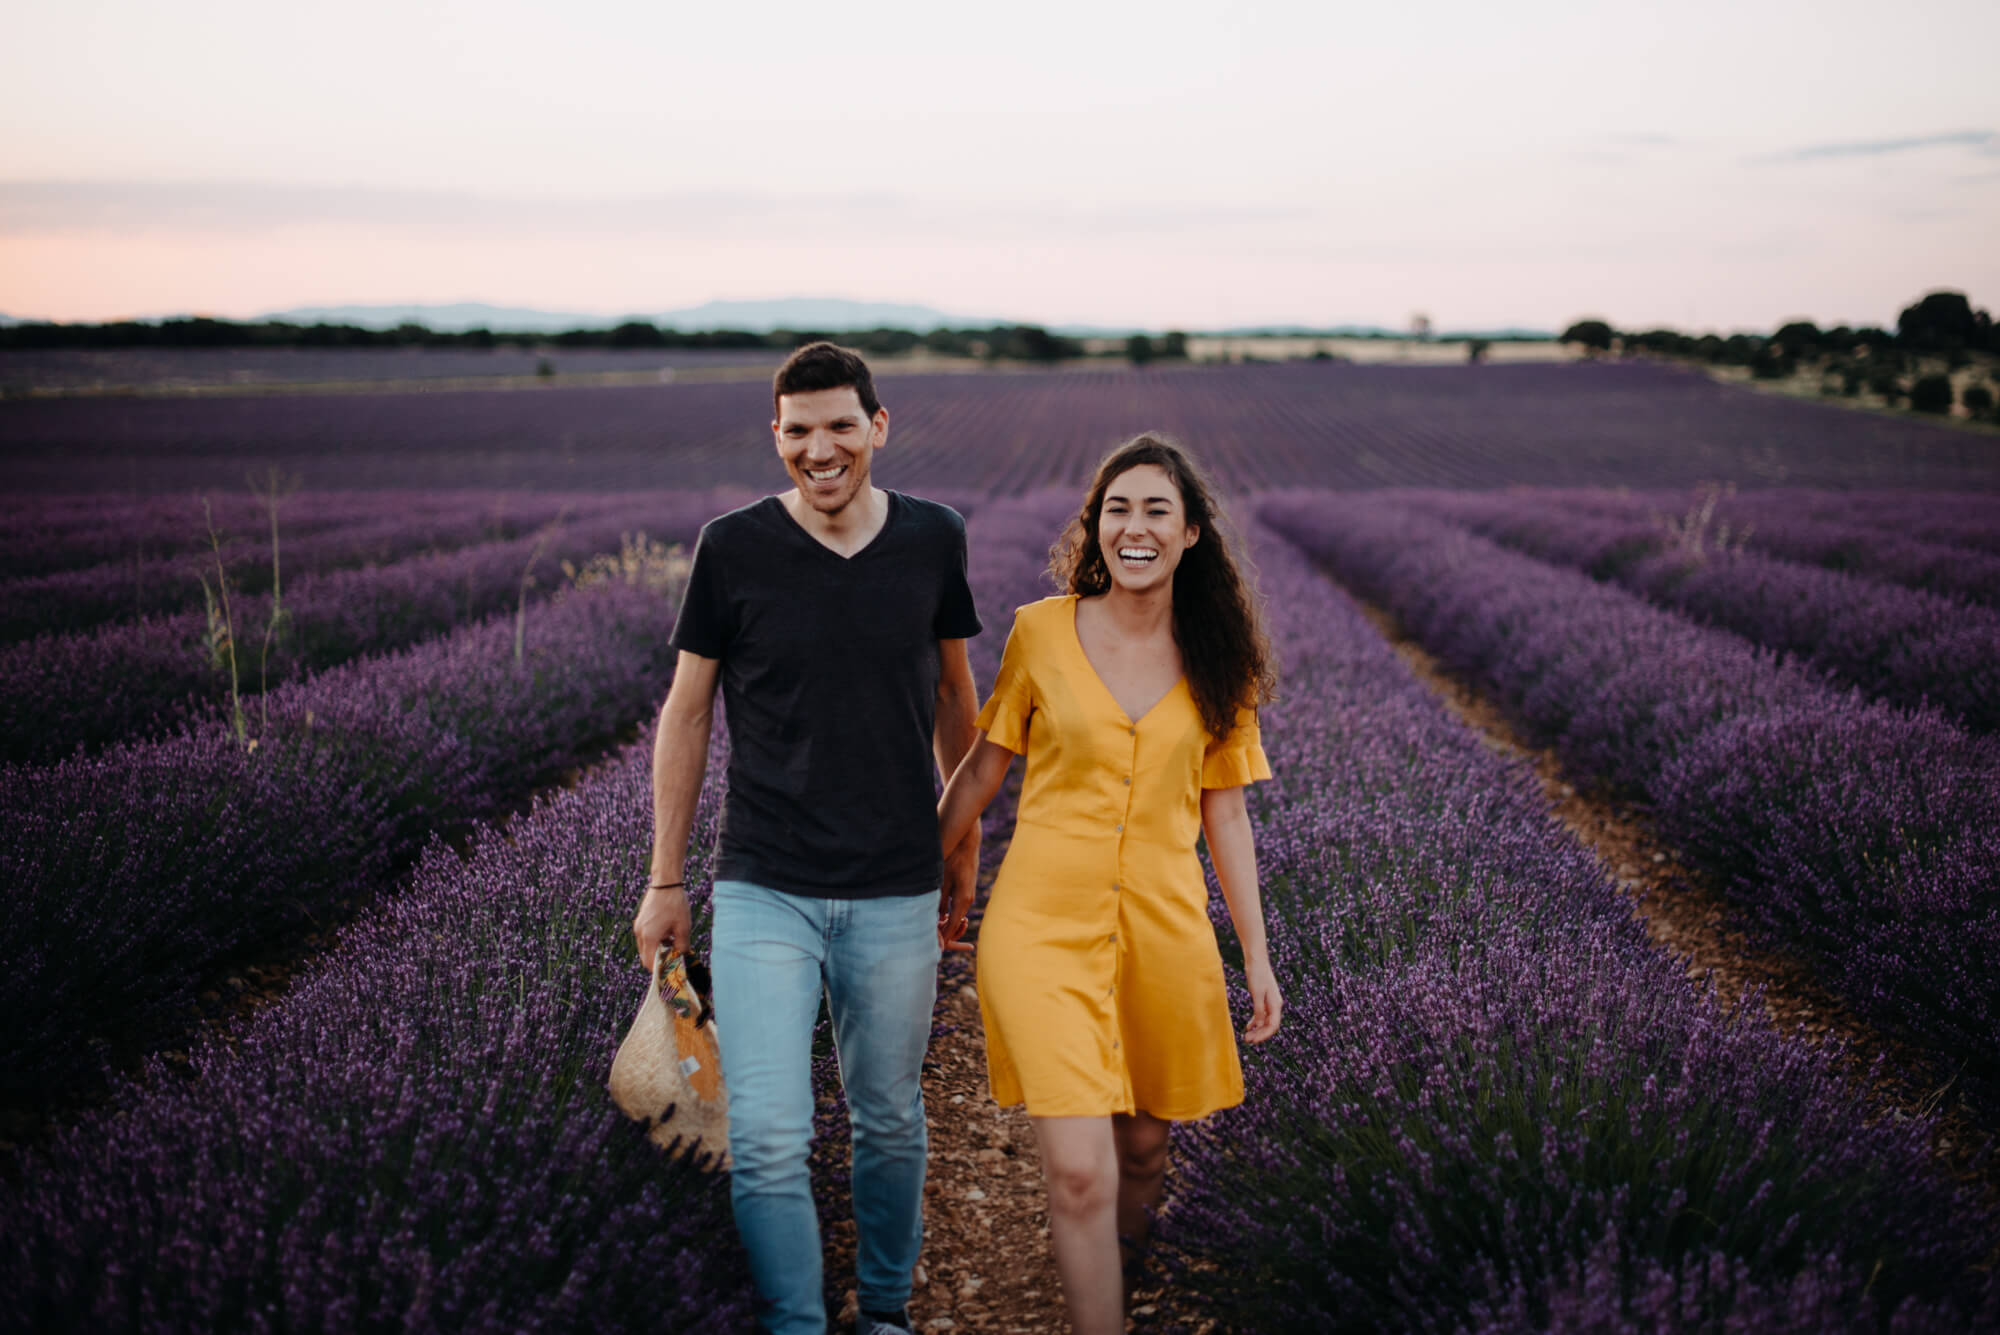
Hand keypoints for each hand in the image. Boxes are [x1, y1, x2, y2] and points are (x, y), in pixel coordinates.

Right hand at [633, 885, 691, 970]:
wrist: (666, 883)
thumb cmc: (675, 904)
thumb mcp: (683, 927)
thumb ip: (682, 946)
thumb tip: (682, 957)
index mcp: (649, 937)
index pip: (649, 964)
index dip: (659, 970)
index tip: (671, 970)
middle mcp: (640, 933)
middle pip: (646, 957)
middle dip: (658, 960)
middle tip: (673, 958)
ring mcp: (638, 927)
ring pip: (645, 947)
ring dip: (657, 949)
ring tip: (673, 942)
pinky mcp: (640, 921)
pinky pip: (645, 938)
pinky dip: (654, 940)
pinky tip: (667, 933)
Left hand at [938, 833, 978, 952]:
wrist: (966, 842)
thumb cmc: (952, 858)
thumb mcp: (942, 880)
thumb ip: (939, 899)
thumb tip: (935, 916)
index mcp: (962, 899)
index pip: (953, 924)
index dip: (945, 936)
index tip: (937, 945)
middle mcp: (967, 899)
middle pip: (956, 921)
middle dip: (945, 931)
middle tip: (935, 941)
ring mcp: (968, 893)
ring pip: (956, 913)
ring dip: (947, 921)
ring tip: (934, 929)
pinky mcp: (966, 887)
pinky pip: (957, 903)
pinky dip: (949, 911)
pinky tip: (940, 912)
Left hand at [1243, 957, 1282, 1042]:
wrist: (1257, 960)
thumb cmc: (1257, 975)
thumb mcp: (1257, 993)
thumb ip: (1259, 1010)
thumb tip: (1259, 1025)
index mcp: (1276, 1004)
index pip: (1273, 1026)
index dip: (1264, 1035)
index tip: (1253, 1040)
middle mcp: (1275, 1005)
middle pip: (1270, 1025)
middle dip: (1260, 1034)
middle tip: (1247, 1040)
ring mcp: (1270, 1002)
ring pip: (1266, 1021)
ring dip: (1257, 1029)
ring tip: (1247, 1036)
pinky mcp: (1264, 999)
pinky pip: (1262, 1014)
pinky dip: (1256, 1021)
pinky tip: (1249, 1026)